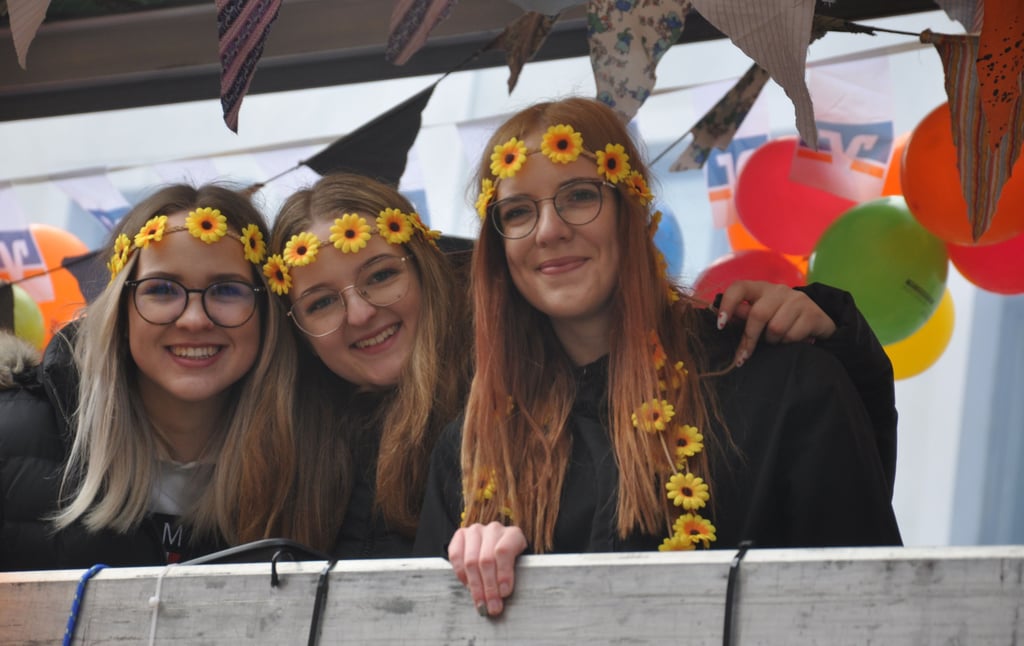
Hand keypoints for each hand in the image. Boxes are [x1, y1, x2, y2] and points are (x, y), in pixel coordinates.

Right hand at [447, 521, 527, 616]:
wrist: (498, 551)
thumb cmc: (511, 562)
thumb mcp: (519, 566)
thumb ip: (512, 576)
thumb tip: (503, 596)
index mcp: (513, 534)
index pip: (504, 551)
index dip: (503, 573)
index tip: (504, 593)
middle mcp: (494, 530)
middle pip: (486, 560)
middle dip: (489, 587)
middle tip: (492, 606)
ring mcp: (476, 531)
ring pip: (471, 560)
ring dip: (475, 586)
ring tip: (480, 602)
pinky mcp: (461, 535)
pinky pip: (456, 555)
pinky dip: (461, 574)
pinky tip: (467, 585)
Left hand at [716, 280, 836, 366]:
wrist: (817, 320)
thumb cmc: (779, 318)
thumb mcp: (760, 315)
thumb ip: (743, 316)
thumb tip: (723, 322)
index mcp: (760, 288)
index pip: (739, 287)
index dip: (728, 304)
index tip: (721, 325)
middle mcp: (778, 290)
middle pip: (758, 314)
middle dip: (750, 338)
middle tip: (744, 355)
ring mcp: (797, 299)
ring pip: (775, 328)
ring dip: (772, 341)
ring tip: (775, 340)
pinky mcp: (812, 313)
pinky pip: (792, 335)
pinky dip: (787, 343)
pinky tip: (790, 341)